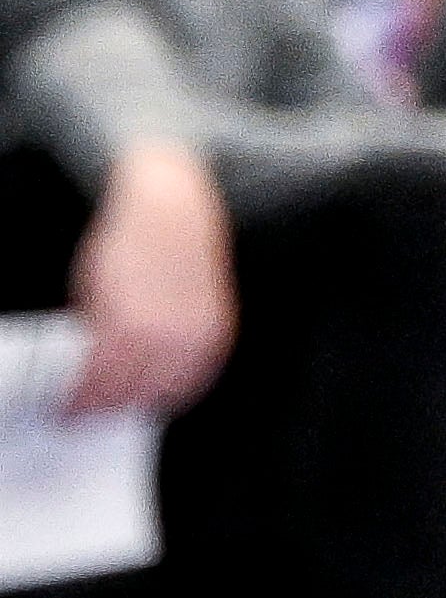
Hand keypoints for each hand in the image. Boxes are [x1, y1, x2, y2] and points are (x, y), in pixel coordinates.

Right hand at [65, 142, 227, 416]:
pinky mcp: (121, 323)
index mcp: (209, 340)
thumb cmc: (175, 249)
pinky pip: (93, 373)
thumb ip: (174, 339)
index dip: (141, 402)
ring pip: (112, 391)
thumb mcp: (190, 302)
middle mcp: (186, 343)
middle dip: (109, 407)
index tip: (118, 408)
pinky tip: (65, 392)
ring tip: (68, 405)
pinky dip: (76, 388)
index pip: (173, 394)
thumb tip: (142, 372)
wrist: (169, 203)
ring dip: (87, 402)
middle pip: (139, 397)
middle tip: (83, 413)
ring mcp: (154, 337)